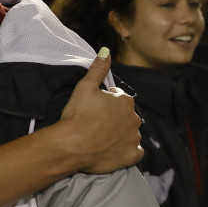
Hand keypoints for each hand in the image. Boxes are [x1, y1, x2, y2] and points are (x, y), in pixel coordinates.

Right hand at [55, 50, 142, 173]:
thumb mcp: (85, 86)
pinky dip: (127, 151)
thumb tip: (106, 51)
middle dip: (114, 118)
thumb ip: (98, 68)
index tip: (93, 109)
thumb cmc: (77, 115)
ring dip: (120, 134)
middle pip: (125, 116)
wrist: (72, 145)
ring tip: (102, 138)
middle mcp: (134, 118)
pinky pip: (135, 152)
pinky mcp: (131, 156)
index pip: (119, 98)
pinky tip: (114, 150)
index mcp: (125, 101)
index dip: (105, 103)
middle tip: (96, 124)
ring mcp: (134, 138)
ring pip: (130, 133)